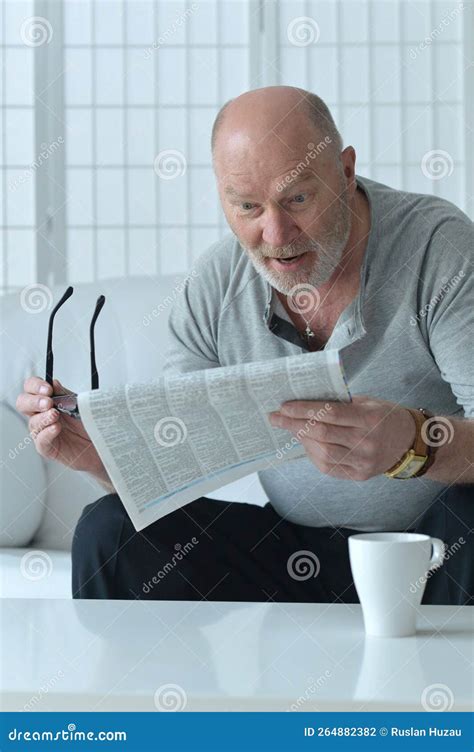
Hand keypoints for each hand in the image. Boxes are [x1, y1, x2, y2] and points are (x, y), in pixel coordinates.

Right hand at [16, 376, 107, 478]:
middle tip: (48, 403)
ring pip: (32, 422)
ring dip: (43, 418)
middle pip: (23, 403)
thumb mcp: (79, 405)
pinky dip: (47, 433)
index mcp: (47, 400)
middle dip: (33, 401)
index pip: (31, 388)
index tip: (48, 389)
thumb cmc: (88, 423)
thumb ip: (65, 395)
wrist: (100, 443)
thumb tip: (54, 383)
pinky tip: (55, 428)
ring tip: (55, 415)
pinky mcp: (47, 447)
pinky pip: (40, 441)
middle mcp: (41, 414)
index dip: (35, 386)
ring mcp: (42, 431)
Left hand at [268, 395, 415, 480]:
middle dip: (294, 425)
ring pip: (322, 453)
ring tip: (290, 429)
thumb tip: (306, 400)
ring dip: (301, 440)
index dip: (304, 410)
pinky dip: (313, 455)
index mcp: (370, 418)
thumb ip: (340, 403)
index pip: (330, 413)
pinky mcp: (360, 475)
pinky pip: (329, 467)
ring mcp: (363, 461)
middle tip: (275, 418)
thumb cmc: (386, 416)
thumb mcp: (368, 402)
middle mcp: (367, 441)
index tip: (284, 407)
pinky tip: (306, 444)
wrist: (412, 442)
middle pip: (322, 434)